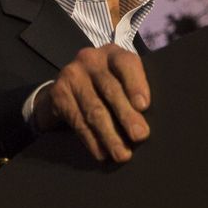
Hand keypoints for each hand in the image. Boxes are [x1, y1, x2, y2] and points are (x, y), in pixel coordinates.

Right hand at [32, 45, 150, 161]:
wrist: (66, 88)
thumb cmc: (105, 87)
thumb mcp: (120, 80)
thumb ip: (134, 91)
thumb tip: (149, 121)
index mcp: (113, 54)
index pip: (126, 64)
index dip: (136, 84)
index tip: (144, 106)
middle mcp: (90, 59)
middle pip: (110, 89)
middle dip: (126, 115)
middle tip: (139, 135)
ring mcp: (72, 75)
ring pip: (94, 109)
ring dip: (110, 135)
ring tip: (122, 154)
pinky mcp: (58, 93)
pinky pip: (78, 120)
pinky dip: (91, 140)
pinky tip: (101, 153)